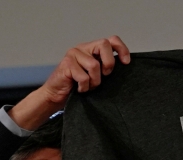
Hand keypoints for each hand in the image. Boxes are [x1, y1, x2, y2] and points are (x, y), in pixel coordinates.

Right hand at [9, 36, 130, 129]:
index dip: (121, 49)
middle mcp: (83, 48)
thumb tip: (123, 67)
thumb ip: (104, 68)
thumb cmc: (76, 87)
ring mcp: (73, 54)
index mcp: (91, 49)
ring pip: (94, 65)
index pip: (111, 40)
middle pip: (104, 45)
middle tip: (105, 76)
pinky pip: (83, 77)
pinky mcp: (66, 64)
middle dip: (108, 63)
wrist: (55, 96)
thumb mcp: (95, 76)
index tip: (126, 63)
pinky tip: (79, 89)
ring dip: (94, 81)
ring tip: (88, 87)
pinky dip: (84, 87)